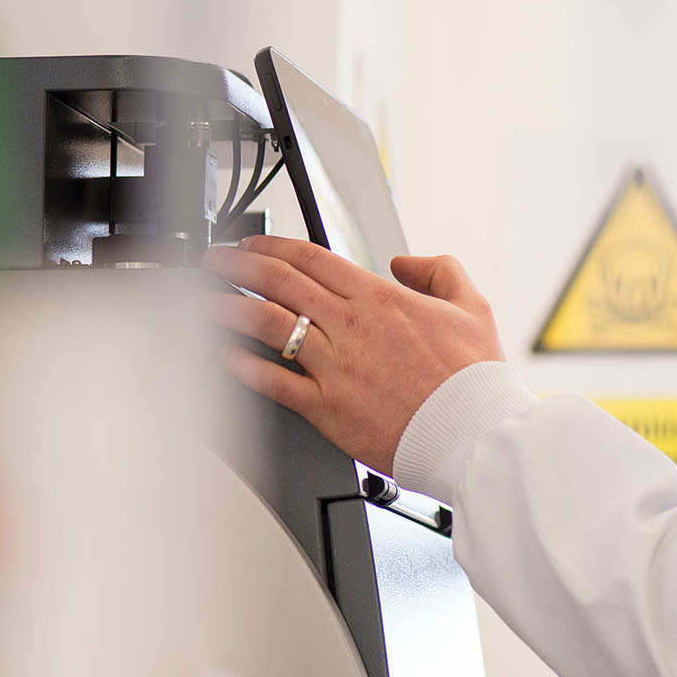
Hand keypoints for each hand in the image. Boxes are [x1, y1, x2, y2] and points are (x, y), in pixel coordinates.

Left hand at [201, 236, 505, 473]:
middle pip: (278, 282)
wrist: (472, 431)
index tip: (253, 244)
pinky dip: (243, 367)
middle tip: (215, 261)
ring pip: (266, 325)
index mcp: (380, 297)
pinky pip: (274, 381)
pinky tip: (224, 356)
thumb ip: (439, 270)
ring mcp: (335, 366)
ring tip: (203, 301)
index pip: (311, 257)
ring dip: (227, 308)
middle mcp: (351, 326)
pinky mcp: (327, 408)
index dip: (273, 245)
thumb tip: (406, 261)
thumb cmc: (473, 376)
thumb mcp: (472, 305)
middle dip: (237, 265)